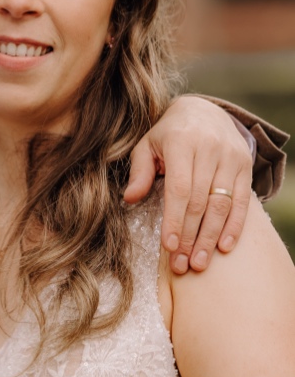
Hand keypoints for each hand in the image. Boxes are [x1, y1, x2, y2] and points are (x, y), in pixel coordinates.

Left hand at [124, 95, 252, 273]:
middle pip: (201, 202)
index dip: (175, 220)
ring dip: (210, 237)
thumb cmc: (167, 135)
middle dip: (191, 236)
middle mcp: (210, 150)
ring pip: (222, 204)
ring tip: (199, 263)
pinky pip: (241, 201)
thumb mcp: (146, 146)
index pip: (179, 189)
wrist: (204, 111)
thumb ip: (139, 172)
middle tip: (182, 264)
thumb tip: (130, 199)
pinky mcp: (245, 166)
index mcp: (182, 143)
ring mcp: (231, 158)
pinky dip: (234, 226)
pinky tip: (224, 247)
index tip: (169, 246)